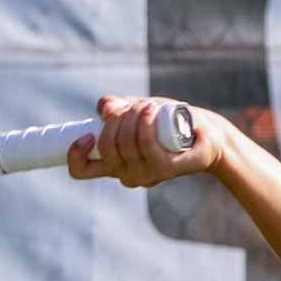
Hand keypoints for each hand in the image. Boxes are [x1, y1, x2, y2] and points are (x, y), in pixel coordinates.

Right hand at [65, 95, 222, 187]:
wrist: (204, 132)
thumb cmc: (166, 122)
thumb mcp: (135, 110)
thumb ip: (116, 107)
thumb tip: (105, 109)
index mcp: (113, 164)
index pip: (81, 170)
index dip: (75, 154)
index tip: (86, 134)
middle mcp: (127, 175)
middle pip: (107, 148)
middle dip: (116, 120)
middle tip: (134, 106)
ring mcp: (147, 175)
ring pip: (126, 144)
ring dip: (133, 117)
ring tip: (148, 105)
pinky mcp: (167, 170)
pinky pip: (147, 146)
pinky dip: (145, 123)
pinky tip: (151, 109)